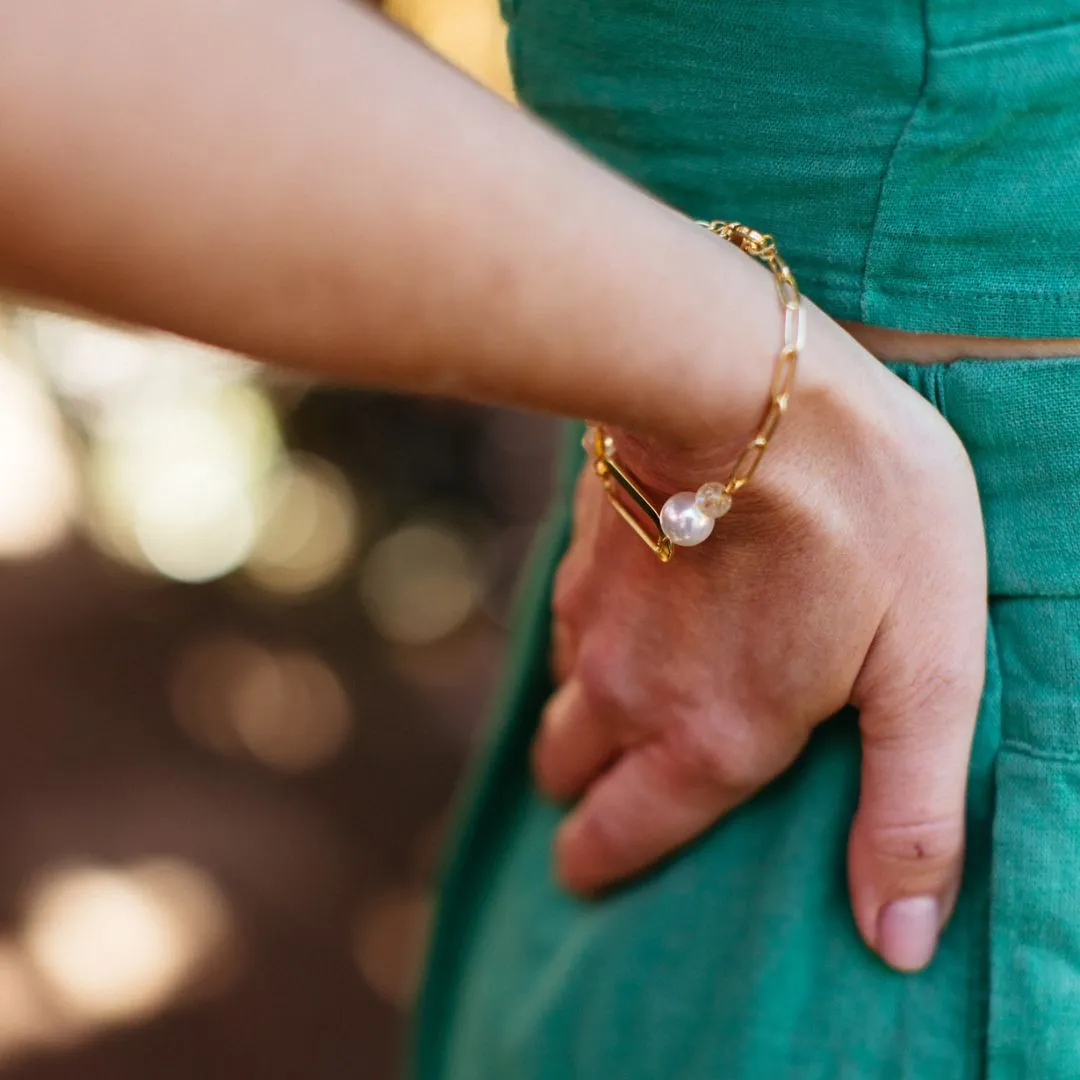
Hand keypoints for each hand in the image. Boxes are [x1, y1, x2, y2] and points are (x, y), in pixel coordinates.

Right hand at [533, 321, 986, 972]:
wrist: (747, 381)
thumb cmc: (860, 513)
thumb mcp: (927, 669)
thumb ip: (908, 813)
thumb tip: (900, 946)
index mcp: (708, 743)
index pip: (612, 843)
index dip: (599, 865)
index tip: (598, 866)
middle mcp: (627, 698)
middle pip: (565, 778)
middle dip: (587, 794)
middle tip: (632, 780)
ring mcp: (591, 624)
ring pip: (565, 703)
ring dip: (592, 713)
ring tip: (651, 690)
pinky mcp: (580, 562)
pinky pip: (567, 632)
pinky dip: (593, 643)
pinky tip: (643, 612)